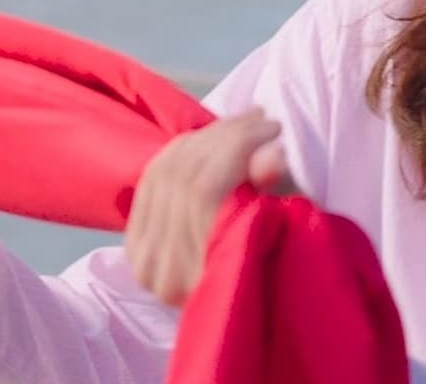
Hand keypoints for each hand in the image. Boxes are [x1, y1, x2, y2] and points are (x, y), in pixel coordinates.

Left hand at [125, 108, 296, 305]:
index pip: (206, 190)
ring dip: (209, 137)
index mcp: (201, 277)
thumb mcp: (290, 230)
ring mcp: (142, 259)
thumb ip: (280, 193)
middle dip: (227, 135)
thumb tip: (273, 155)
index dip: (239, 147)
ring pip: (166, 169)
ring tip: (246, 125)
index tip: (275, 128)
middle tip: (263, 120)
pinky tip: (212, 138)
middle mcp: (162, 272)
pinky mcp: (134, 243)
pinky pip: (153, 176)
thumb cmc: (283, 264)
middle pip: (183, 176)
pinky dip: (183, 150)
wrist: (248, 305)